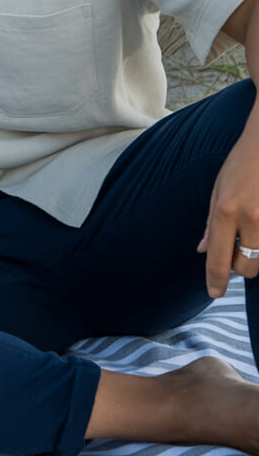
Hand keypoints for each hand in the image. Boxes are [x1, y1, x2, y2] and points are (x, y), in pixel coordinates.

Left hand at [197, 132, 258, 296]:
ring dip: (255, 254)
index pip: (218, 258)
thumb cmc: (242, 163)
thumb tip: (203, 251)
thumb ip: (211, 223)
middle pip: (246, 267)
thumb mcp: (218, 188)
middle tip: (237, 249)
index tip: (214, 293)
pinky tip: (258, 224)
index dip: (215, 281)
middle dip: (239, 266)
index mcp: (226, 210)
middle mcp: (250, 218)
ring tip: (251, 230)